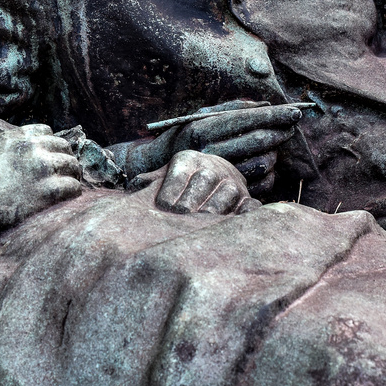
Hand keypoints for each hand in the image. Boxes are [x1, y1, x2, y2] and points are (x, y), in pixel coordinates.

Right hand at [0, 124, 83, 234]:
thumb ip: (10, 147)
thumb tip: (23, 156)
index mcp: (16, 136)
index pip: (46, 131)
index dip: (50, 146)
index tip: (50, 157)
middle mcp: (32, 148)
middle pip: (63, 147)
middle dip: (64, 159)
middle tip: (65, 174)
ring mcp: (42, 168)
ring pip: (72, 165)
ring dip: (71, 176)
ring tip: (68, 186)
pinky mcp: (48, 190)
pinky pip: (73, 187)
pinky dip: (72, 192)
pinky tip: (66, 199)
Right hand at [126, 100, 303, 190]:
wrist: (154, 167)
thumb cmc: (182, 136)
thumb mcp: (199, 116)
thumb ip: (232, 108)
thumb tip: (266, 104)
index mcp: (202, 129)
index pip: (248, 120)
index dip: (276, 115)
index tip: (296, 111)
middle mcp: (208, 151)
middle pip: (258, 141)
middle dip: (281, 131)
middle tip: (291, 126)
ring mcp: (216, 174)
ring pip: (262, 163)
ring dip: (275, 152)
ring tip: (274, 144)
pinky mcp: (224, 191)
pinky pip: (260, 182)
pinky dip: (269, 172)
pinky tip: (264, 162)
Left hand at [141, 151, 259, 214]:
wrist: (213, 174)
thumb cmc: (180, 182)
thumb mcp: (162, 176)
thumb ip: (147, 182)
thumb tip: (135, 188)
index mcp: (187, 160)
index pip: (179, 174)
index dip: (171, 191)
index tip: (164, 208)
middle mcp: (212, 167)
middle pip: (204, 181)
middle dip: (191, 201)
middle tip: (180, 218)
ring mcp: (233, 182)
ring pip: (227, 193)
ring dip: (214, 210)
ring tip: (200, 226)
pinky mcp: (247, 198)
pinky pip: (250, 205)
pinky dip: (245, 214)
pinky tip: (232, 225)